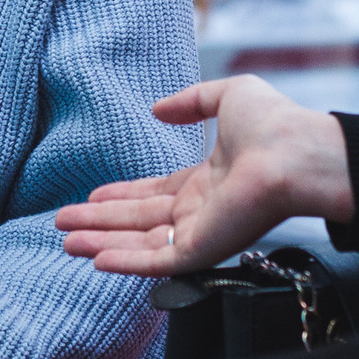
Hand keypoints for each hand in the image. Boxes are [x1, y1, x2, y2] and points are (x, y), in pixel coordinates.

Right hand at [55, 74, 351, 275]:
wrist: (296, 154)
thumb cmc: (275, 124)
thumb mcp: (228, 97)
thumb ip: (192, 102)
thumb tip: (159, 109)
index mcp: (208, 181)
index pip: (156, 195)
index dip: (121, 197)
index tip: (91, 196)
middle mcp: (201, 210)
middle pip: (138, 221)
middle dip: (99, 223)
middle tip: (62, 223)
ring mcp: (200, 232)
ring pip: (139, 244)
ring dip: (101, 243)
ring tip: (66, 242)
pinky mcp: (201, 249)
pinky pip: (156, 261)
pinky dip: (125, 262)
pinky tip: (96, 260)